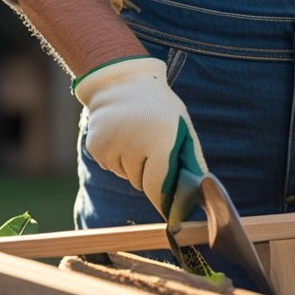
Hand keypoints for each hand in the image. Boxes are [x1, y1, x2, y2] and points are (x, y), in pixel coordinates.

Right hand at [74, 55, 206, 220]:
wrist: (121, 81)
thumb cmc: (159, 106)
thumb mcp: (182, 126)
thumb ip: (190, 160)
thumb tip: (198, 195)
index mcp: (161, 140)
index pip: (160, 188)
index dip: (165, 200)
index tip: (171, 213)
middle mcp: (134, 145)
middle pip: (142, 183)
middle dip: (150, 175)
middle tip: (153, 150)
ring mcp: (112, 146)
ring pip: (126, 174)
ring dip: (133, 164)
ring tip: (136, 135)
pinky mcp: (96, 147)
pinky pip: (111, 165)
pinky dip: (118, 157)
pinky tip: (121, 135)